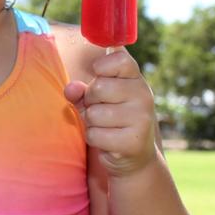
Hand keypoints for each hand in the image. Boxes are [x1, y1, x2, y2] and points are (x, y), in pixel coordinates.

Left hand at [64, 49, 158, 175]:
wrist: (134, 154)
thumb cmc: (110, 119)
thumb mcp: (95, 100)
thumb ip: (81, 90)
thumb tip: (71, 88)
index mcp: (135, 79)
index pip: (119, 59)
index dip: (101, 67)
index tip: (99, 75)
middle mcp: (143, 95)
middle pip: (99, 87)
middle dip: (90, 101)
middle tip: (101, 110)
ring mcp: (141, 118)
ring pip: (94, 114)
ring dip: (92, 123)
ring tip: (105, 126)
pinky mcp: (133, 141)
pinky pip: (95, 135)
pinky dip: (94, 139)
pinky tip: (108, 140)